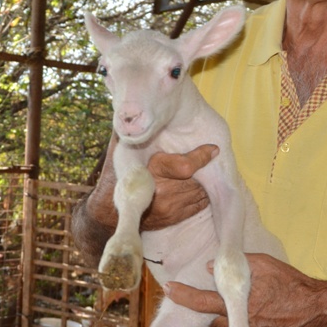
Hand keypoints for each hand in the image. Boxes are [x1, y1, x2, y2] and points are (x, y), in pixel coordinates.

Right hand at [83, 141, 217, 231]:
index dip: (202, 156)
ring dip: (205, 181)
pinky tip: (199, 184)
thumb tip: (149, 109)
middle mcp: (162, 191)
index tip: (214, 149)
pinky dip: (202, 193)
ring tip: (205, 170)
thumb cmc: (121, 170)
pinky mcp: (174, 217)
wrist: (112, 208)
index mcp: (152, 171)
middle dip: (205, 168)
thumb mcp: (125, 148)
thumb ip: (138, 132)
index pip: (186, 166)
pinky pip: (199, 204)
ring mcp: (169, 208)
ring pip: (200, 192)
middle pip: (197, 179)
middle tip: (211, 156)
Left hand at [164, 254, 326, 326]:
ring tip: (234, 311)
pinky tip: (249, 322)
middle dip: (209, 310)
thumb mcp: (266, 265)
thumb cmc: (291, 284)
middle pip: (210, 320)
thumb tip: (211, 268)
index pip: (203, 301)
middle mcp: (241, 325)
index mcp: (240, 303)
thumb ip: (238, 265)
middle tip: (218, 300)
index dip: (183, 295)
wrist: (317, 309)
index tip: (168, 288)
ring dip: (221, 324)